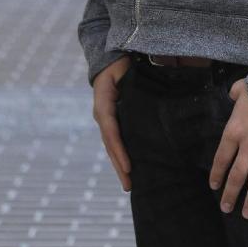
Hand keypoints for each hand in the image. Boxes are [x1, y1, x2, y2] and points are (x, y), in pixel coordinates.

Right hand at [92, 56, 132, 190]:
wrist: (111, 61)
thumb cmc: (120, 65)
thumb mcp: (122, 70)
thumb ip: (130, 82)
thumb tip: (144, 95)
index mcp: (104, 104)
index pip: (111, 131)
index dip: (119, 149)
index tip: (129, 166)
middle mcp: (103, 115)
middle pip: (110, 145)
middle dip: (119, 166)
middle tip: (129, 185)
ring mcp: (106, 120)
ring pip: (112, 147)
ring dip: (119, 165)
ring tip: (129, 184)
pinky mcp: (113, 122)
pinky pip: (116, 142)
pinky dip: (121, 156)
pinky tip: (129, 169)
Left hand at [209, 77, 247, 217]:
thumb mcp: (244, 88)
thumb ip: (235, 93)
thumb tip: (232, 94)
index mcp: (234, 131)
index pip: (221, 159)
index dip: (217, 174)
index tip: (214, 186)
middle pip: (236, 176)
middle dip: (230, 194)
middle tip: (226, 208)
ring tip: (246, 214)